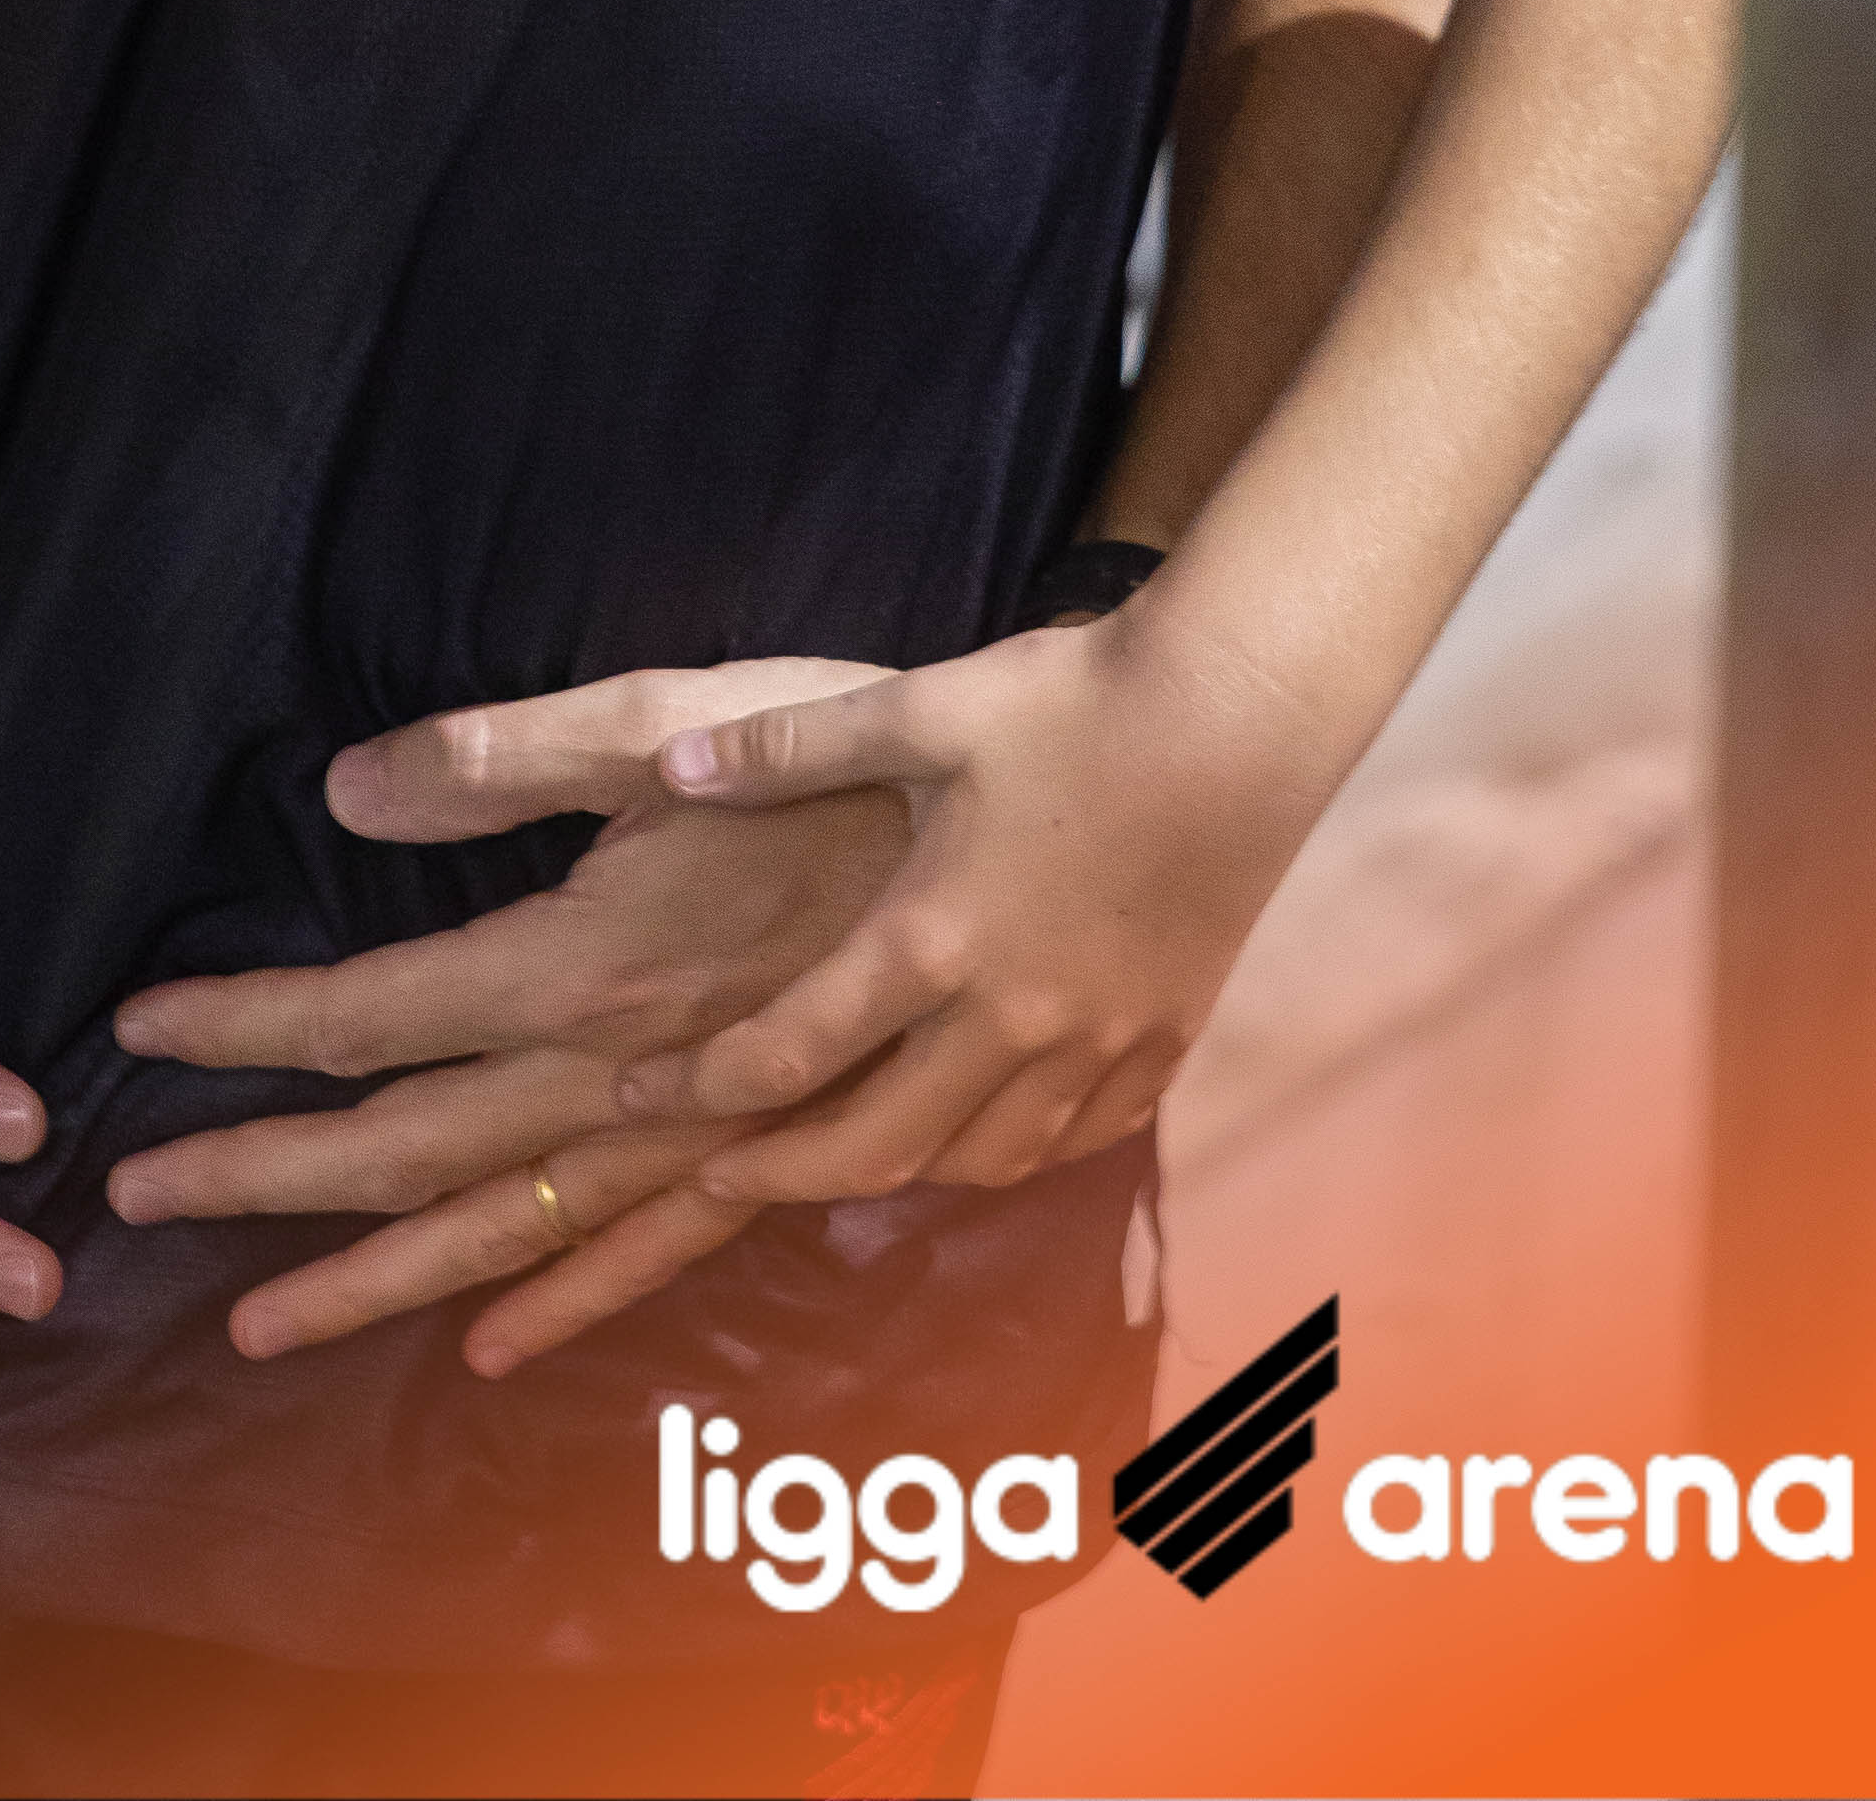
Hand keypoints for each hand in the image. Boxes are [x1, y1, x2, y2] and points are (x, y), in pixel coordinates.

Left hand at [102, 662, 902, 1375]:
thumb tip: (343, 788)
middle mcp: (622, 1073)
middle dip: (260, 1174)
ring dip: (368, 1276)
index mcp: (582, 961)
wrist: (1044, 842)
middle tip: (136, 1198)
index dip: (245, 1023)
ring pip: (498, 1227)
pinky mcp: (764, 1152)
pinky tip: (485, 1350)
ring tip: (255, 1324)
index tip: (142, 1028)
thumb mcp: (665, 719)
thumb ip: (498, 758)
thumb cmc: (848, 753)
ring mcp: (692, 1132)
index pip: (367, 1013)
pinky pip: (639, 1258)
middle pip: (404, 1146)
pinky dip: (555, 1309)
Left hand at [611, 600, 1339, 1202]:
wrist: (1238, 715)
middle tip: (714, 1172)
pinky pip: (1072, 1141)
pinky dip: (1009, 1153)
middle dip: (779, 1172)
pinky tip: (981, 1134)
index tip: (636, 1093)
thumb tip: (671, 761)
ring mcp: (1095, 1042)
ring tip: (835, 1158)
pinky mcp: (1161, 1041)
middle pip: (874, 1145)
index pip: (788, 1053)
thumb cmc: (1069, 702)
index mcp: (930, 938)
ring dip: (893, 1173)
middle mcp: (1009, 1018)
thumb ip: (788, 747)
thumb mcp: (913, 708)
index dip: (699, 1087)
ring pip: (978, 1162)